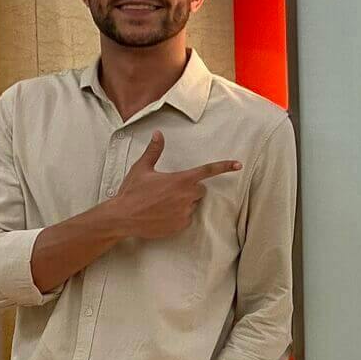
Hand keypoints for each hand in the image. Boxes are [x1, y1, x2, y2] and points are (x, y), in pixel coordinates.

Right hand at [111, 132, 239, 239]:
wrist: (122, 217)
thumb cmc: (132, 191)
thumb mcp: (142, 168)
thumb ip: (154, 151)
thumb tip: (158, 134)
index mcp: (180, 180)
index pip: (207, 171)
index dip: (224, 166)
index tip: (238, 165)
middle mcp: (186, 196)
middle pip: (200, 190)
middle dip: (190, 189)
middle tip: (169, 190)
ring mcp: (185, 212)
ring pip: (193, 204)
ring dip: (184, 203)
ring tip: (162, 203)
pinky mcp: (181, 225)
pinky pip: (187, 218)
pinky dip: (179, 216)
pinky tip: (162, 214)